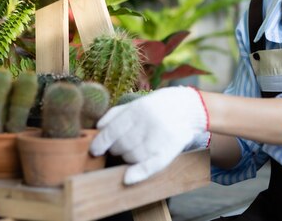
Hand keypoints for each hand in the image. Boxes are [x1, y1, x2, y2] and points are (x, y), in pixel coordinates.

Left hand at [90, 86, 208, 184]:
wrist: (186, 107)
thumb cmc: (155, 106)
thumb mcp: (135, 104)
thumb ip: (114, 114)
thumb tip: (98, 129)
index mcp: (138, 109)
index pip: (112, 130)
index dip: (100, 143)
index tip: (95, 151)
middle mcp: (149, 122)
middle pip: (122, 145)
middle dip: (117, 149)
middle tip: (122, 145)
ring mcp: (161, 135)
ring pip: (133, 157)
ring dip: (128, 157)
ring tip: (135, 149)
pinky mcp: (172, 148)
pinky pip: (152, 165)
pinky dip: (138, 173)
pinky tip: (127, 178)